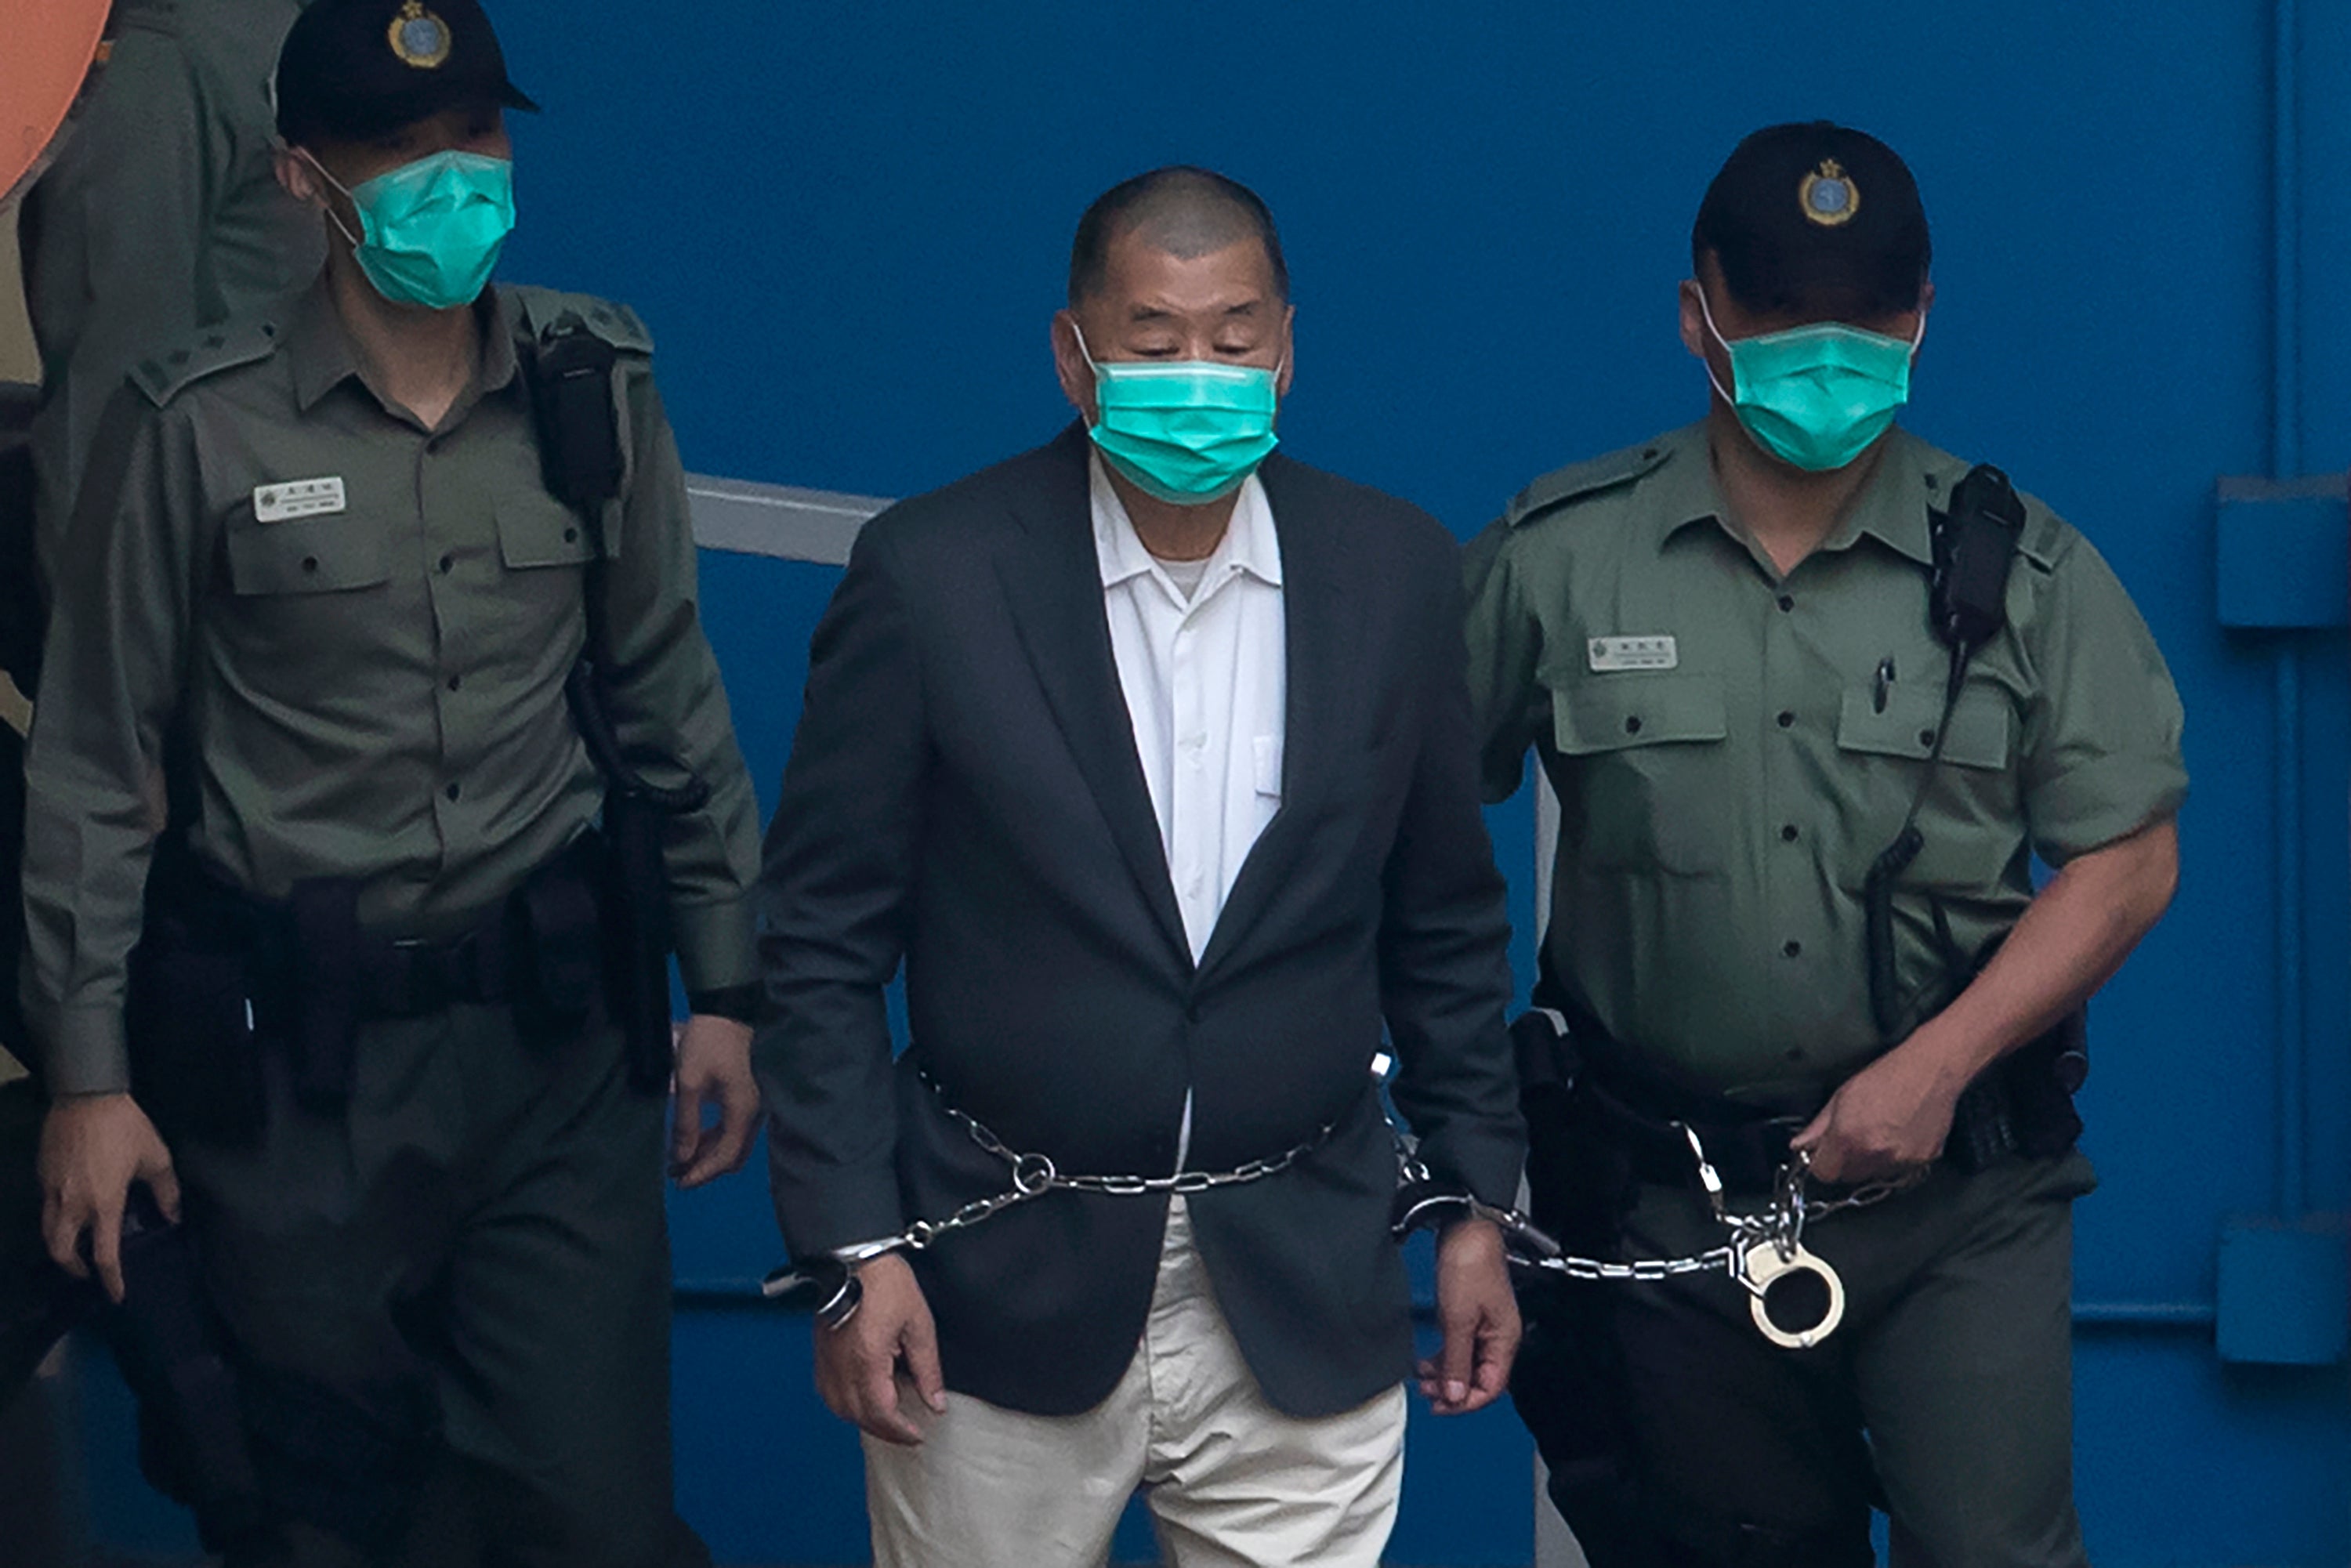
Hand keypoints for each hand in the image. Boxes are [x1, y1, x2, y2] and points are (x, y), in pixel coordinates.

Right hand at [39, 1092, 179, 1302]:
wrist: (86, 1096)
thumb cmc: (126, 1127)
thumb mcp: (156, 1157)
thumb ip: (166, 1191)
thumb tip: (173, 1217)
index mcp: (104, 1203)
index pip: (104, 1254)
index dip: (111, 1279)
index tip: (117, 1295)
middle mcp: (72, 1203)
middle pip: (61, 1252)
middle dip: (73, 1268)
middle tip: (88, 1272)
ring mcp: (52, 1190)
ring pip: (48, 1231)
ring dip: (61, 1247)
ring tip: (76, 1247)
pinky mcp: (42, 1175)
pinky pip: (45, 1207)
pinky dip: (56, 1219)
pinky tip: (70, 1212)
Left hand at [670, 1015, 759, 1186]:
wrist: (725, 1013)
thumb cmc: (706, 1044)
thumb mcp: (689, 1082)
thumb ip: (686, 1123)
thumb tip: (681, 1157)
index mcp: (742, 1111)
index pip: (725, 1156)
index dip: (702, 1173)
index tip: (678, 1182)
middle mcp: (752, 1113)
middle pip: (733, 1155)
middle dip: (706, 1168)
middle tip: (677, 1173)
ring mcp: (751, 1106)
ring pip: (733, 1144)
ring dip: (708, 1154)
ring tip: (680, 1158)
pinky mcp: (744, 1098)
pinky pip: (732, 1130)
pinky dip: (713, 1140)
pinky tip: (693, 1138)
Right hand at [812, 1254, 945, 1445]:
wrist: (854, 1256)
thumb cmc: (885, 1282)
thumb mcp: (919, 1324)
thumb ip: (927, 1369)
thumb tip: (935, 1403)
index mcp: (867, 1359)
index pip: (881, 1413)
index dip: (901, 1431)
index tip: (917, 1435)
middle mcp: (841, 1366)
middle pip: (859, 1416)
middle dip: (884, 1430)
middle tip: (907, 1433)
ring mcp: (827, 1360)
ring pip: (839, 1408)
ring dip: (863, 1420)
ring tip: (886, 1420)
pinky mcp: (820, 1352)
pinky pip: (827, 1392)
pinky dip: (844, 1405)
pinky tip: (860, 1400)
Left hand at [1417, 1217, 1518, 1414]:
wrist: (1464, 1229)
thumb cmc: (1470, 1264)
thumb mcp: (1458, 1319)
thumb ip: (1457, 1360)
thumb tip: (1455, 1395)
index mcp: (1504, 1340)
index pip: (1490, 1387)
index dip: (1465, 1403)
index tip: (1440, 1407)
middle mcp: (1498, 1336)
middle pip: (1479, 1379)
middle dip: (1453, 1391)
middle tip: (1427, 1394)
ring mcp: (1483, 1326)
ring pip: (1466, 1365)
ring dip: (1446, 1376)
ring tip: (1423, 1381)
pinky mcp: (1470, 1316)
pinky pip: (1459, 1348)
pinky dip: (1444, 1359)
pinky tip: (1427, 1363)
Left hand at [1790, 1042, 1963, 1184]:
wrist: (1931, 1070)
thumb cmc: (1887, 1076)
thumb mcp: (1842, 1096)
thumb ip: (1818, 1126)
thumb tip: (1800, 1144)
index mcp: (1848, 1137)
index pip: (1824, 1173)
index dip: (1822, 1163)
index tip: (1824, 1155)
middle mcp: (1874, 1153)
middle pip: (1849, 1176)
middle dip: (1846, 1162)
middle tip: (1853, 1138)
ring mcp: (1901, 1160)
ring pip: (1875, 1176)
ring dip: (1872, 1162)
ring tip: (1879, 1133)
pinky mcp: (1924, 1160)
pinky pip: (1902, 1171)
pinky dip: (1897, 1159)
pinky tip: (1899, 1135)